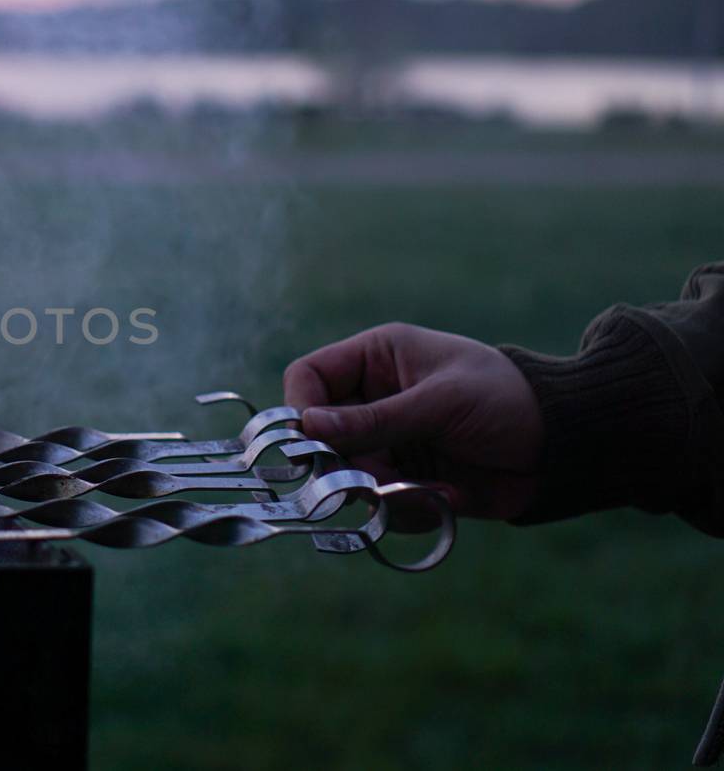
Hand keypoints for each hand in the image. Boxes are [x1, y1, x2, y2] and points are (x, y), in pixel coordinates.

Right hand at [282, 322, 544, 519]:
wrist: (565, 451)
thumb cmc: (509, 401)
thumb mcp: (441, 403)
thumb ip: (374, 419)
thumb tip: (306, 429)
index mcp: (378, 359)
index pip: (308, 378)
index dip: (301, 410)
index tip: (313, 444)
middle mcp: (374, 398)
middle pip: (319, 436)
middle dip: (346, 464)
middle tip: (378, 480)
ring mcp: (388, 441)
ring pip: (346, 476)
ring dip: (382, 491)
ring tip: (430, 490)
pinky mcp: (405, 479)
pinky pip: (378, 503)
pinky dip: (406, 508)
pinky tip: (447, 497)